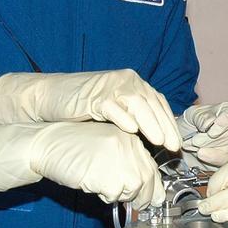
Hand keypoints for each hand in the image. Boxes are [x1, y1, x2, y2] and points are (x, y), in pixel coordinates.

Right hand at [0, 70, 180, 151]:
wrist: (50, 97)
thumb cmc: (82, 108)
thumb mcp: (113, 112)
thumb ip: (133, 119)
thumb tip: (155, 140)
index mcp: (133, 84)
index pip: (158, 103)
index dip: (169, 123)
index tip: (177, 144)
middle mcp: (126, 81)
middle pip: (152, 103)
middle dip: (164, 126)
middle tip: (172, 146)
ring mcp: (109, 86)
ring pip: (136, 102)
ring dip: (149, 122)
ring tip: (157, 141)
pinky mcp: (93, 94)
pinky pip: (112, 104)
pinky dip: (123, 117)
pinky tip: (131, 130)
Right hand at [0, 121, 164, 205]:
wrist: (48, 144)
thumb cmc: (74, 147)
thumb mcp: (106, 148)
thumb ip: (127, 163)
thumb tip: (148, 192)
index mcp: (130, 137)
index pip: (151, 167)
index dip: (153, 187)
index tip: (152, 199)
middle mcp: (129, 145)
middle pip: (146, 181)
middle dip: (141, 197)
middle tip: (131, 202)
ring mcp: (119, 159)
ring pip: (131, 189)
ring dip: (118, 194)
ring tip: (100, 183)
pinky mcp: (107, 174)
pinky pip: (113, 195)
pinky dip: (104, 196)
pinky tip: (91, 183)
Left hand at [177, 102, 227, 168]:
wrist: (189, 137)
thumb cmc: (194, 121)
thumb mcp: (193, 114)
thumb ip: (200, 117)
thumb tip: (207, 125)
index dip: (220, 125)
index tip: (210, 132)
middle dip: (208, 139)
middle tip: (194, 139)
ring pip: (227, 149)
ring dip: (206, 148)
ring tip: (194, 144)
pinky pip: (224, 160)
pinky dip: (209, 157)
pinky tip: (200, 153)